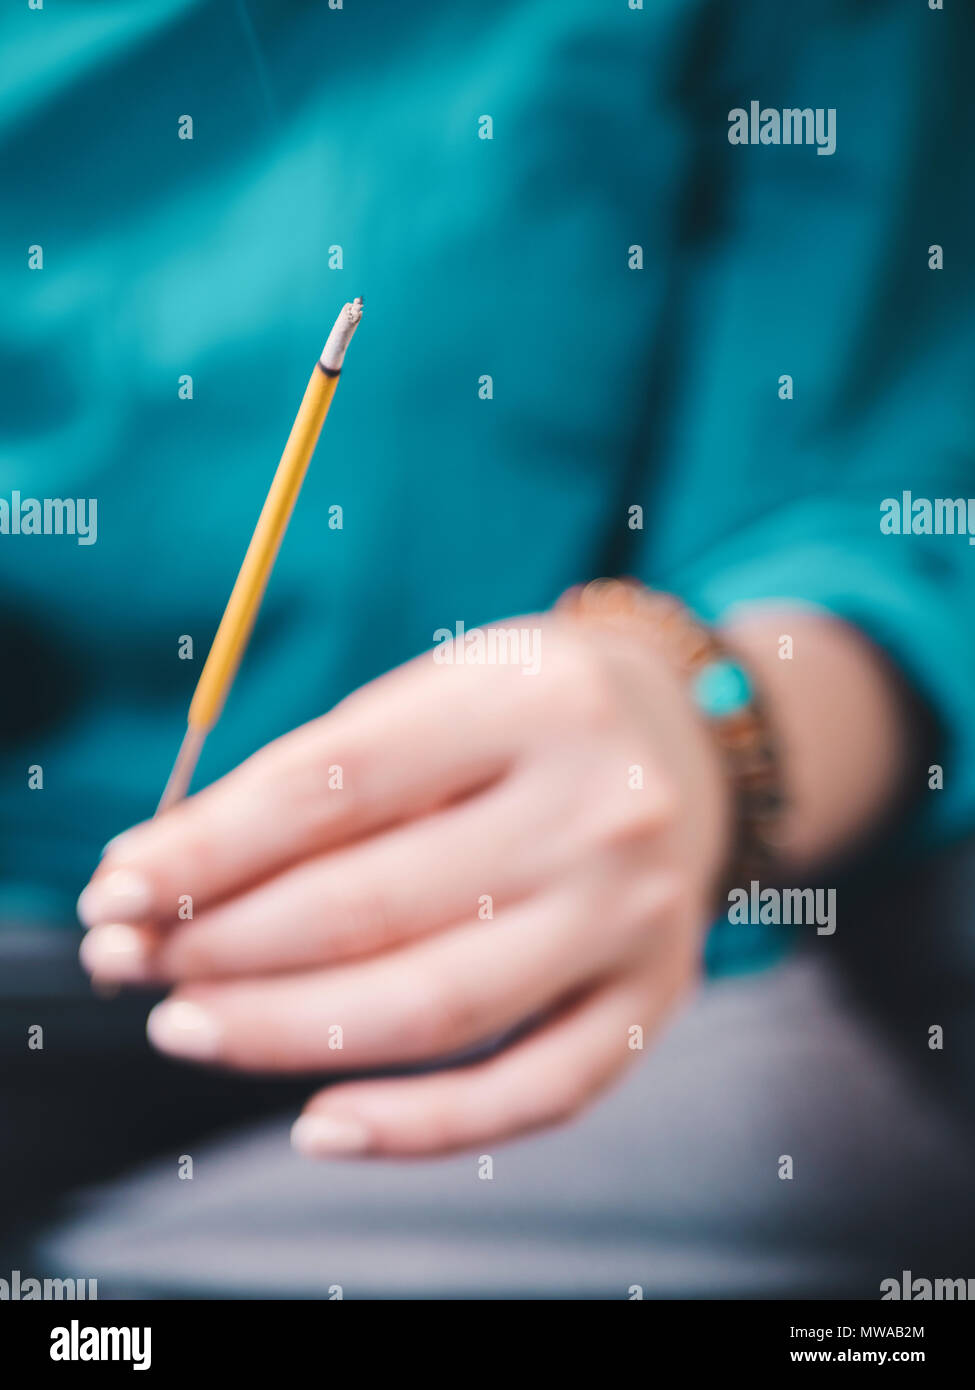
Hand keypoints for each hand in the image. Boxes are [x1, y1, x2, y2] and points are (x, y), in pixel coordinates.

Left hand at [78, 612, 730, 1156]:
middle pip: (373, 905)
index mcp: (534, 700)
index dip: (209, 849)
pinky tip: (321, 1124)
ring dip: (287, 1033)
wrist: (690, 736)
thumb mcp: (438, 689)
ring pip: (439, 1009)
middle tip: (135, 962)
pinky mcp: (654, 997)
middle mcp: (600, 808)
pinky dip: (421, 1127)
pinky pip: (536, 1093)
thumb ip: (320, 776)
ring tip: (189, 1025)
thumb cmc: (529, 707)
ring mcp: (637, 915)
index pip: (335, 787)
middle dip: (226, 945)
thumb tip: (170, 878)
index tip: (121, 887)